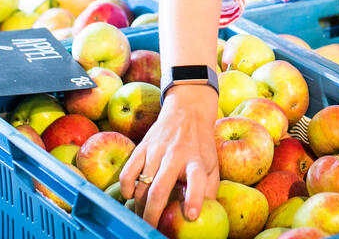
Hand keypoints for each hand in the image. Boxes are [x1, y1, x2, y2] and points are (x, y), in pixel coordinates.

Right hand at [120, 85, 219, 226]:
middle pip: (160, 188)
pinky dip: (126, 188)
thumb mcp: (212, 164)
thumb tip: (203, 218)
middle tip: (151, 230)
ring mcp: (156, 151)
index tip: (192, 215)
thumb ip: (209, 190)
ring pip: (142, 185)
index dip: (194, 199)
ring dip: (139, 206)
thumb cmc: (200, 145)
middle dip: (153, 214)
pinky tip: (132, 195)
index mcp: (196, 161)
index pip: (197, 180)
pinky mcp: (142, 147)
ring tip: (142, 217)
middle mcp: (175, 155)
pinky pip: (127, 172)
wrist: (187, 111)